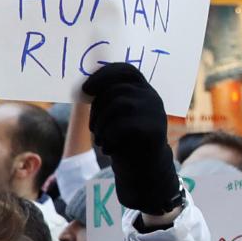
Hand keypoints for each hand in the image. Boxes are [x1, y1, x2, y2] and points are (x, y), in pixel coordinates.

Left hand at [82, 62, 181, 217]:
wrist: (146, 170)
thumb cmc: (127, 140)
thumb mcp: (119, 115)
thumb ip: (110, 99)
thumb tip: (86, 86)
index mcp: (144, 90)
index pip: (126, 70)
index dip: (104, 75)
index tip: (86, 89)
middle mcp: (152, 97)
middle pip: (117, 90)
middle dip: (97, 109)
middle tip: (93, 129)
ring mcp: (155, 113)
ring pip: (118, 105)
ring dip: (102, 125)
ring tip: (101, 140)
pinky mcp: (154, 130)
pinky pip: (123, 125)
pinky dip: (109, 138)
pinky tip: (109, 149)